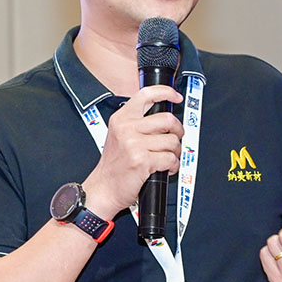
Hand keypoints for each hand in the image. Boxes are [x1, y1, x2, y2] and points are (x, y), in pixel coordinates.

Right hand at [82, 85, 182, 218]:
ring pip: (172, 141)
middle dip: (178, 130)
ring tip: (167, 157)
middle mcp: (126, 128)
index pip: (146, 94)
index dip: (166, 92)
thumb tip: (163, 117)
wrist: (103, 189)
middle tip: (176, 137)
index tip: (176, 97)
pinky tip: (165, 168)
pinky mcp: (142, 160)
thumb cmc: (113, 166)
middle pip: (167, 119)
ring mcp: (134, 144)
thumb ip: (136, 123)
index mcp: (121, 119)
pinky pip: (170, 158)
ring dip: (176, 152)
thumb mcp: (118, 136)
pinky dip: (173, 165)